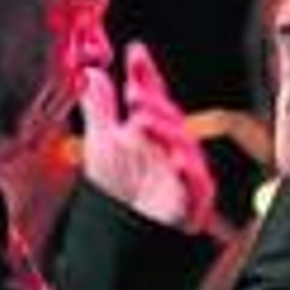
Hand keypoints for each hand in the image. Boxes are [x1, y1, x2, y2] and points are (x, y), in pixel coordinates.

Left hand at [80, 41, 217, 232]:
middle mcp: (169, 144)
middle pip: (167, 114)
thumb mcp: (101, 144)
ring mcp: (184, 170)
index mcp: (149, 128)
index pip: (150, 94)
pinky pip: (196, 182)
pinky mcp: (194, 197)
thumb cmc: (119, 194)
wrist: (127, 237)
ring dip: (164, 130)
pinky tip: (175, 160)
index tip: (135, 52)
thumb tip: (93, 74)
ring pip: (182, 143)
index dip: (144, 73)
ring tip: (141, 120)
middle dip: (152, 101)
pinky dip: (187, 170)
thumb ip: (100, 108)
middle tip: (134, 88)